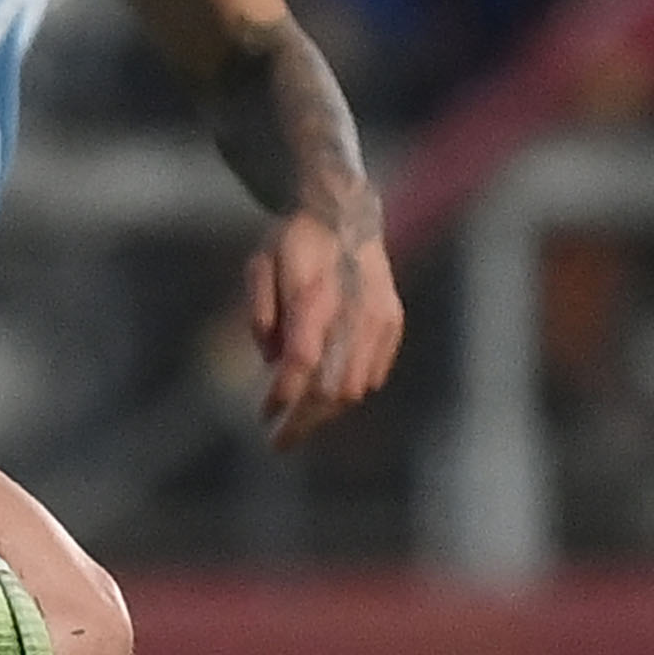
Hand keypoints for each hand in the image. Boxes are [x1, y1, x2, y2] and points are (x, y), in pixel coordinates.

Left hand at [247, 211, 405, 446]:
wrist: (346, 213)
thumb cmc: (294, 241)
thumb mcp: (261, 266)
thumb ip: (261, 313)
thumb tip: (272, 363)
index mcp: (316, 295)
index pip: (301, 361)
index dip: (282, 395)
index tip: (263, 415)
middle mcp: (353, 310)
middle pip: (330, 385)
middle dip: (303, 420)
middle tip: (278, 441)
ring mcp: (378, 318)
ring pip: (354, 386)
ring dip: (324, 412)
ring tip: (299, 422)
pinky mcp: (392, 321)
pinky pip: (372, 374)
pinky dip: (349, 392)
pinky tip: (326, 399)